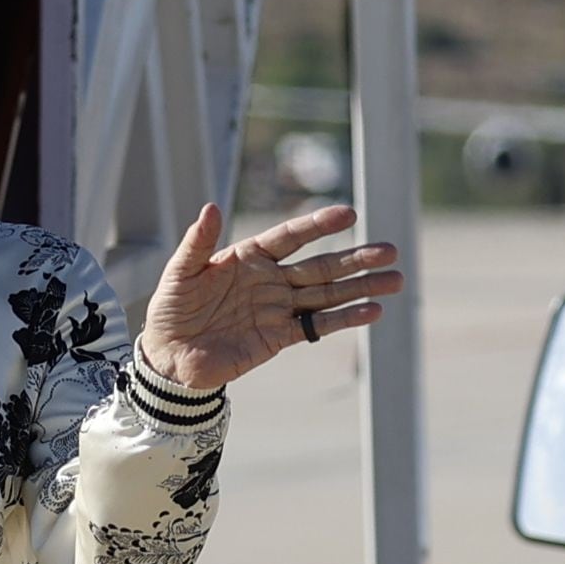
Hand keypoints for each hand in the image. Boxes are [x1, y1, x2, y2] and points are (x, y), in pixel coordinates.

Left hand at [137, 203, 404, 393]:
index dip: (318, 225)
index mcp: (248, 258)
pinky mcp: (280, 337)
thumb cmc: (170, 310)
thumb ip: (197, 242)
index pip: (290, 237)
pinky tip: (372, 310)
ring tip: (395, 279)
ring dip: (361, 287)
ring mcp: (278, 308)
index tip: (349, 214)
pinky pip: (317, 325)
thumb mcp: (179, 272)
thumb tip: (211, 206)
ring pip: (327, 294)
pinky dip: (345, 318)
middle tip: (391, 250)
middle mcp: (270, 280)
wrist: (169, 357)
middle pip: (320, 266)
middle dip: (355, 258)